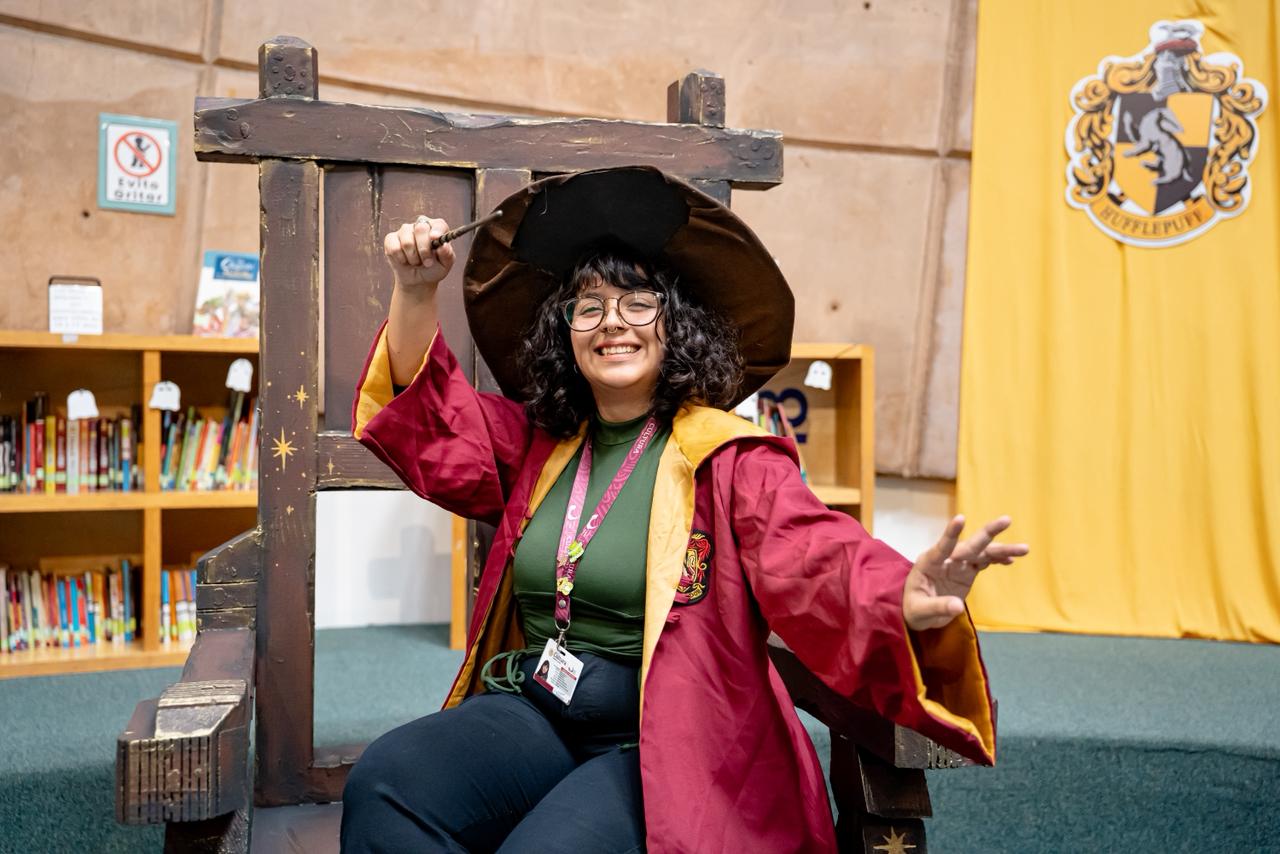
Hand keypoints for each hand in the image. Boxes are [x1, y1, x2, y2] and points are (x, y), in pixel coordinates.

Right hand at [384, 216, 454, 289]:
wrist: (418, 280)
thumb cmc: (434, 269)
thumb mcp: (445, 265)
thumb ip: (447, 255)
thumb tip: (444, 245)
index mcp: (437, 229)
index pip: (438, 225)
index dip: (436, 230)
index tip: (434, 238)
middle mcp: (420, 226)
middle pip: (420, 229)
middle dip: (424, 250)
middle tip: (427, 262)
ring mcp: (405, 230)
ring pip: (407, 242)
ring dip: (413, 258)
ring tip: (416, 262)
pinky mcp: (391, 238)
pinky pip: (394, 248)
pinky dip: (401, 259)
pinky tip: (405, 261)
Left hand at [902, 515, 1028, 630]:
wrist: (919, 612)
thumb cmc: (914, 608)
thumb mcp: (920, 611)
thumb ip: (937, 606)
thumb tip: (958, 606)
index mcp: (929, 563)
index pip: (941, 546)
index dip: (951, 533)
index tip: (961, 518)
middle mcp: (946, 559)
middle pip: (969, 545)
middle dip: (988, 533)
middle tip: (1007, 520)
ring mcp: (958, 564)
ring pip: (982, 553)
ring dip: (1002, 549)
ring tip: (1024, 549)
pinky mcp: (967, 572)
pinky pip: (984, 562)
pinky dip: (998, 560)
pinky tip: (1011, 559)